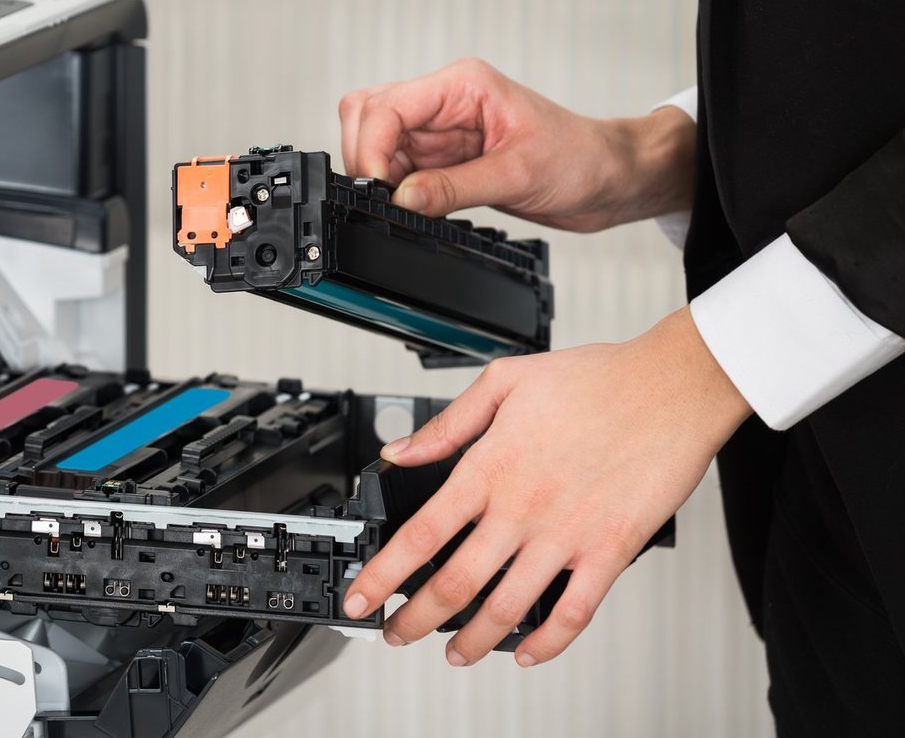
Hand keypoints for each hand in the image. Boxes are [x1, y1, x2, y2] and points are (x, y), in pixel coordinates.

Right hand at [337, 58, 694, 229]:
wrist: (610, 178)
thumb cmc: (582, 158)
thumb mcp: (518, 175)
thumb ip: (454, 187)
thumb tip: (401, 199)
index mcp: (462, 85)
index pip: (387, 105)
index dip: (373, 147)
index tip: (379, 187)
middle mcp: (444, 102)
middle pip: (368, 115)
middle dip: (367, 157)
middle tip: (383, 197)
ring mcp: (441, 130)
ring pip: (378, 142)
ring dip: (381, 175)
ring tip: (407, 204)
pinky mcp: (444, 159)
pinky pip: (399, 169)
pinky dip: (396, 191)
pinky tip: (416, 207)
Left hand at [341, 307, 750, 666]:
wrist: (671, 386)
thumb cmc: (596, 379)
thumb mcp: (504, 381)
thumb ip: (448, 424)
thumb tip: (400, 451)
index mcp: (490, 467)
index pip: (420, 534)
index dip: (382, 573)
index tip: (360, 597)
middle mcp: (522, 508)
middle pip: (454, 582)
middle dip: (415, 619)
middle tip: (395, 633)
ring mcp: (567, 535)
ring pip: (507, 607)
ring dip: (472, 640)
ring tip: (452, 653)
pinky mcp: (610, 551)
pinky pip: (574, 612)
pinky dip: (547, 643)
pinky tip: (527, 652)